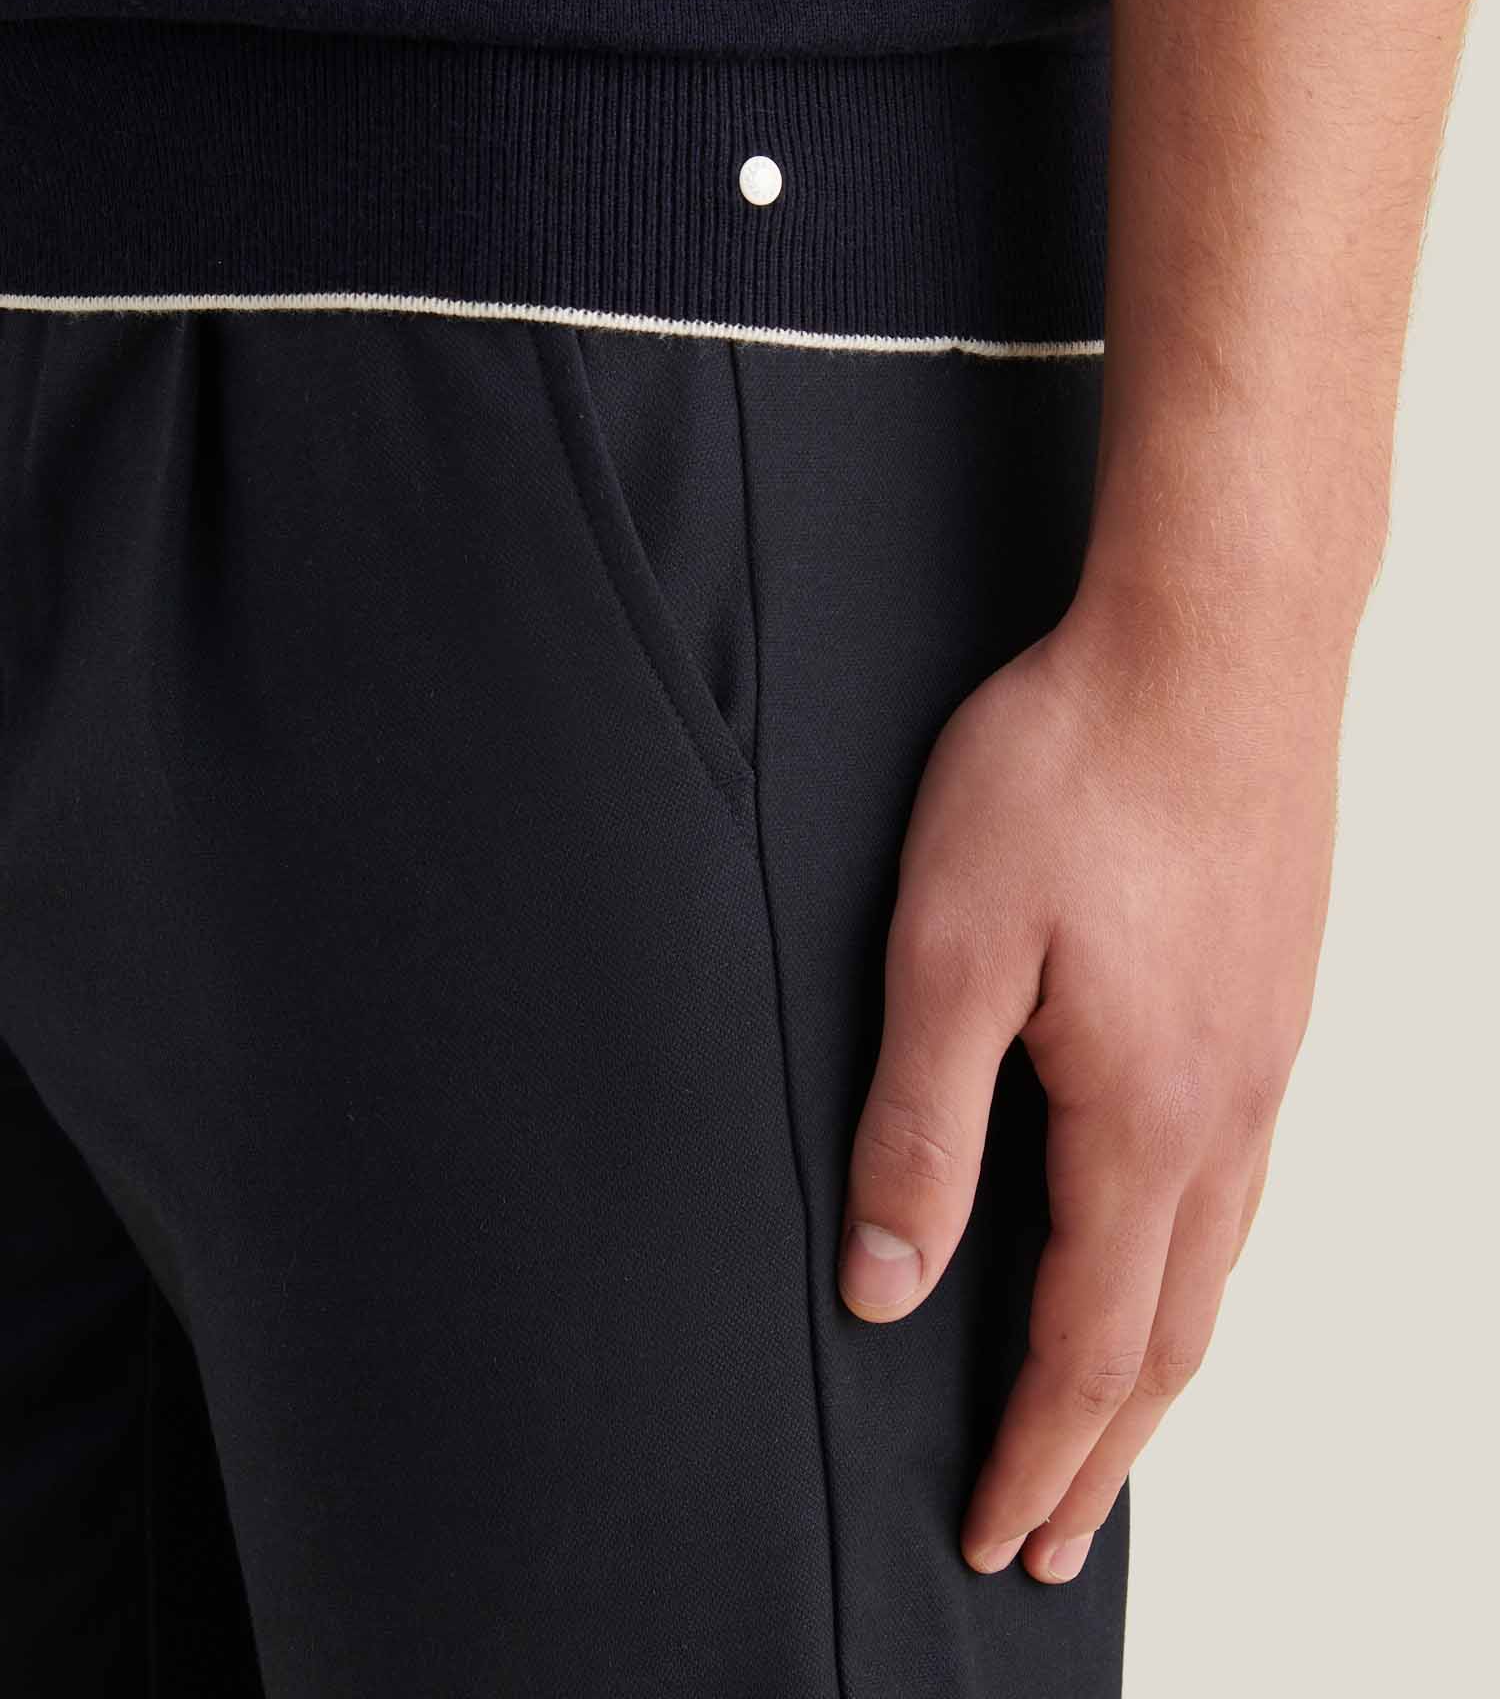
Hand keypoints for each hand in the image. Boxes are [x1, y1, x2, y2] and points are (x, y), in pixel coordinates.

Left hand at [837, 602, 1343, 1582]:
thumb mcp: (949, 946)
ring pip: (1218, 1266)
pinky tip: (1173, 1252)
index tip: (994, 1538)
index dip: (1035, 1455)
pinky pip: (1244, 1186)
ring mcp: (1266, 1057)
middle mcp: (1229, 1113)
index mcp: (1144, 1120)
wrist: (1214, 643)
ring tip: (1111, 1432)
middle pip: (1171, 1338)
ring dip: (1157, 1371)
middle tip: (1054, 1540)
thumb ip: (918, 1126)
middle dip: (1102, 1454)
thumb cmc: (1074, 771)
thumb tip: (885, 1286)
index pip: (1088, 1346)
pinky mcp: (1272, 1000)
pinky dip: (1197, 1270)